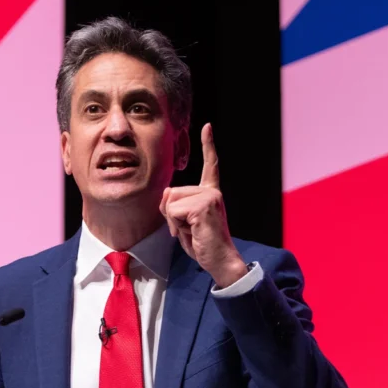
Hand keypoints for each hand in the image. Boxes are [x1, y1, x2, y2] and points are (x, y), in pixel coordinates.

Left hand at [160, 123, 247, 287]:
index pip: (210, 165)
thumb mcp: (183, 222)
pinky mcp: (204, 205)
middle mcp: (211, 191)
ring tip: (191, 231)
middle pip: (171, 193)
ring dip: (174, 221)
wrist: (220, 261)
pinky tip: (193, 233)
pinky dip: (177, 227)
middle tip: (188, 229)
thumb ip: (174, 205)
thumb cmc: (202, 244)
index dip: (208, 145)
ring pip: (171, 202)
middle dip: (171, 215)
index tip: (207, 126)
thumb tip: (167, 192)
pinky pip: (174, 212)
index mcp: (209, 193)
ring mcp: (209, 197)